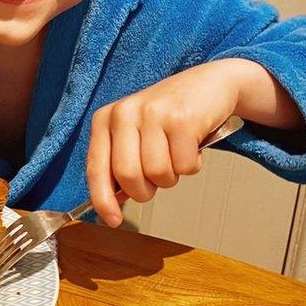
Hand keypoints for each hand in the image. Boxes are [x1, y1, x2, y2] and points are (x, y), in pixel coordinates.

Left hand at [86, 60, 244, 227]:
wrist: (209, 85)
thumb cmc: (169, 116)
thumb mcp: (135, 134)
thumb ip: (120, 163)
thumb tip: (113, 202)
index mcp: (105, 119)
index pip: (96, 168)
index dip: (103, 200)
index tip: (113, 220)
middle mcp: (124, 113)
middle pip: (128, 176)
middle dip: (145, 190)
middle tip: (157, 178)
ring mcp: (152, 113)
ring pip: (157, 174)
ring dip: (171, 176)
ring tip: (176, 154)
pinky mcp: (181, 118)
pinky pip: (184, 166)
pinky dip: (191, 165)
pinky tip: (191, 145)